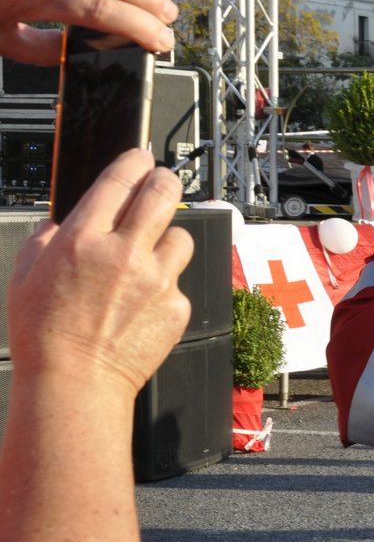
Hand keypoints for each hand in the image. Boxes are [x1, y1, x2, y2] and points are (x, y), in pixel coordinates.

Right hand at [8, 149, 190, 395]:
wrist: (75, 382)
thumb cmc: (44, 335)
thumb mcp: (24, 275)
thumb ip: (45, 239)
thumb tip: (61, 221)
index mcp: (82, 239)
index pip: (119, 180)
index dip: (134, 161)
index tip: (140, 158)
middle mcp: (124, 253)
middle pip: (163, 194)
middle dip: (165, 181)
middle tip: (161, 183)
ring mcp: (156, 279)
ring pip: (180, 237)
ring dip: (167, 239)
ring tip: (147, 256)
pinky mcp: (176, 305)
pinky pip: (179, 281)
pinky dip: (165, 285)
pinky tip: (142, 302)